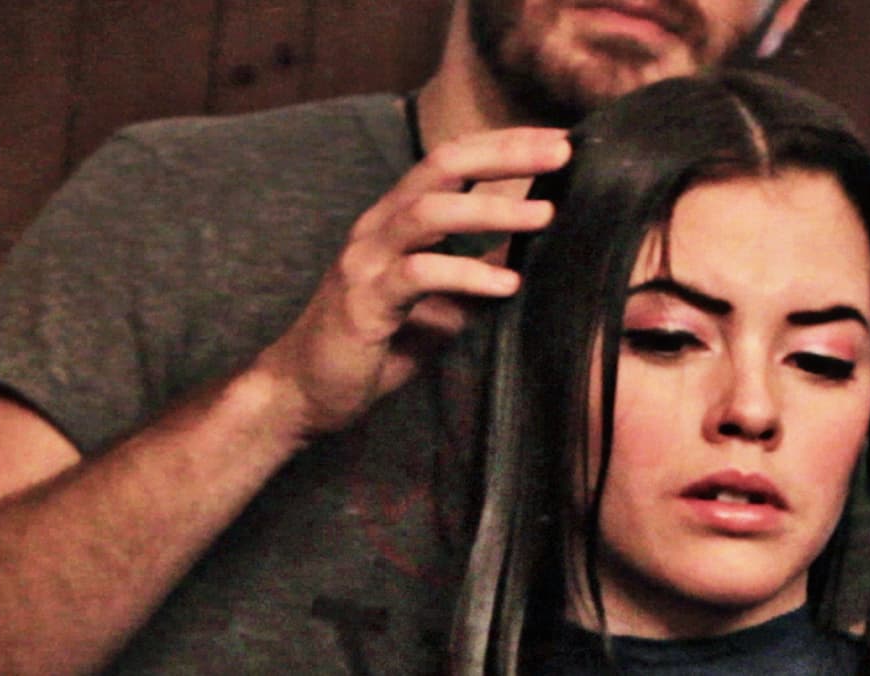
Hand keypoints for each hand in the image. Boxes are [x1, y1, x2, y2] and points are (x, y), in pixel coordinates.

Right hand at [254, 127, 570, 435]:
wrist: (308, 391)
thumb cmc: (380, 342)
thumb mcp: (443, 300)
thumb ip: (479, 268)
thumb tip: (538, 248)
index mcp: (398, 217)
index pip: (454, 160)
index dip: (505, 144)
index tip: (559, 140)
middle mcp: (380, 225)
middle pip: (442, 166)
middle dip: (504, 155)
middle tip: (561, 152)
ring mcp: (367, 260)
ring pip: (429, 213)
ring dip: (491, 210)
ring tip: (545, 216)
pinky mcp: (363, 301)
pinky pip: (417, 274)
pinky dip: (466, 274)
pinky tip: (506, 284)